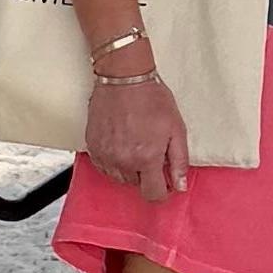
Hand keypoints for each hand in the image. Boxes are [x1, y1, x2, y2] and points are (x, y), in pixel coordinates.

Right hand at [85, 57, 191, 203]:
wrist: (123, 77)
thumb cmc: (152, 99)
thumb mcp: (176, 129)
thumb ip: (179, 161)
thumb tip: (179, 186)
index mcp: (146, 159)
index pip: (153, 194)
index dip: (162, 192)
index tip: (164, 183)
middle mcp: (123, 161)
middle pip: (136, 185)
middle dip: (146, 174)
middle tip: (150, 150)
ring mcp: (105, 155)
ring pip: (119, 177)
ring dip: (129, 168)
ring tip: (135, 144)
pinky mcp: (92, 146)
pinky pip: (104, 166)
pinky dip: (113, 161)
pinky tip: (121, 144)